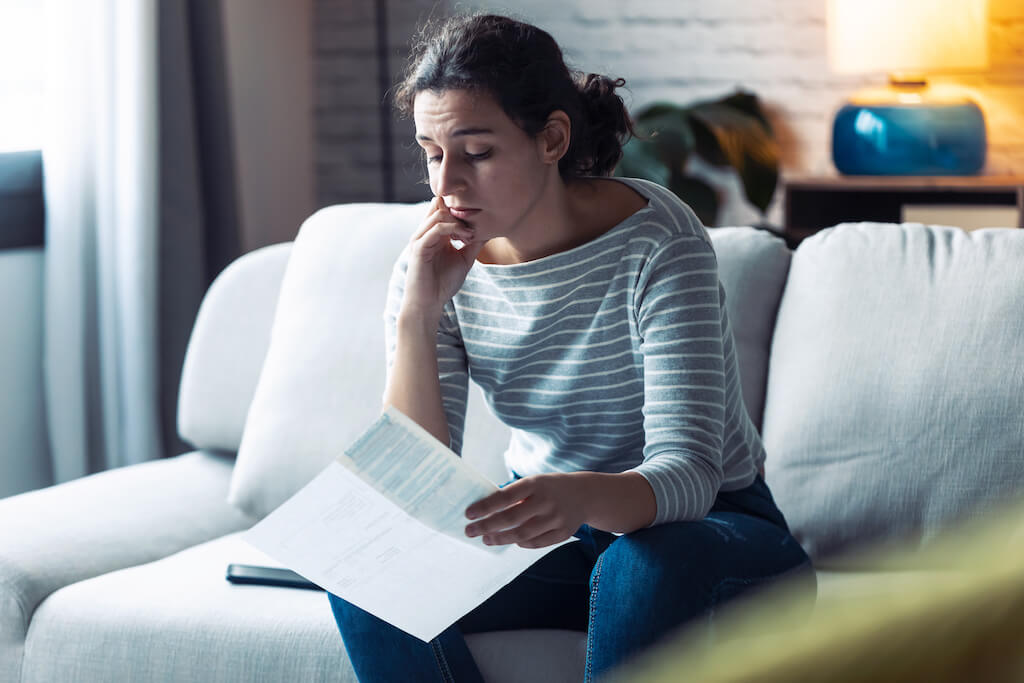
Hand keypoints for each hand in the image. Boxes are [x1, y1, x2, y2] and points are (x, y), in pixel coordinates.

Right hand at [401, 196, 485, 320]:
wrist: (429, 303)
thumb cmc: (444, 283)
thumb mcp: (464, 259)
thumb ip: (474, 243)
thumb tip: (489, 229)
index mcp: (434, 234)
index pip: (443, 208)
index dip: (460, 210)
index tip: (476, 225)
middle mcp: (425, 233)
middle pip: (440, 205)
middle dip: (460, 213)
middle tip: (474, 230)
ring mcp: (420, 239)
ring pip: (439, 214)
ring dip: (458, 222)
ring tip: (470, 236)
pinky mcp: (419, 248)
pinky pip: (436, 229)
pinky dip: (453, 229)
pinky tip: (464, 240)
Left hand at [464, 473, 592, 548]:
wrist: (586, 494)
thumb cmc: (550, 488)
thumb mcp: (534, 482)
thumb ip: (513, 494)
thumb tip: (484, 509)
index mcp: (535, 484)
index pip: (505, 497)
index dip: (485, 507)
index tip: (468, 514)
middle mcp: (546, 501)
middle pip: (511, 519)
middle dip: (487, 527)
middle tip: (470, 531)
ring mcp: (556, 518)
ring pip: (522, 534)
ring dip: (501, 539)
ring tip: (487, 539)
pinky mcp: (563, 533)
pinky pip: (536, 543)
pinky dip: (521, 543)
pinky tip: (511, 541)